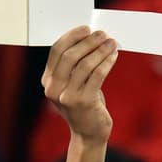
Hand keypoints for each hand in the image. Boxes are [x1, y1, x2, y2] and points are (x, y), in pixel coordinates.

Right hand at [42, 27, 117, 146]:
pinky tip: (114, 56)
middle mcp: (53, 88)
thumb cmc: (83, 103)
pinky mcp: (84, 102)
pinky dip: (106, 62)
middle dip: (88, 41)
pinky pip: (97, 75)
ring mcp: (67, 96)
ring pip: (84, 64)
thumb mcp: (71, 84)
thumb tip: (90, 38)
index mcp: (47, 80)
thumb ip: (73, 66)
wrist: (89, 132)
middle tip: (102, 34)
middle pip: (69, 56)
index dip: (72, 37)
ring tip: (111, 43)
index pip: (56, 51)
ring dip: (100, 50)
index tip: (86, 28)